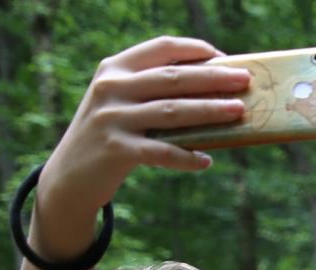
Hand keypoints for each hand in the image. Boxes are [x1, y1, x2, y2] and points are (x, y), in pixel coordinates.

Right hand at [36, 38, 250, 237]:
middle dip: (213, 78)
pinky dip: (187, 157)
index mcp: (115, 69)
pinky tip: (207, 161)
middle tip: (245, 79)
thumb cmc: (110, 135)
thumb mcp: (121, 103)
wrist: (70, 175)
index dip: (195, 50)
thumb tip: (214, 92)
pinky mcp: (116, 150)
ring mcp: (112, 119)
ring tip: (239, 111)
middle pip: (172, 78)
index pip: (161, 48)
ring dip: (210, 111)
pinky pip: (162, 153)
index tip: (224, 57)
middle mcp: (111, 88)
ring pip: (172, 112)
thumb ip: (153, 92)